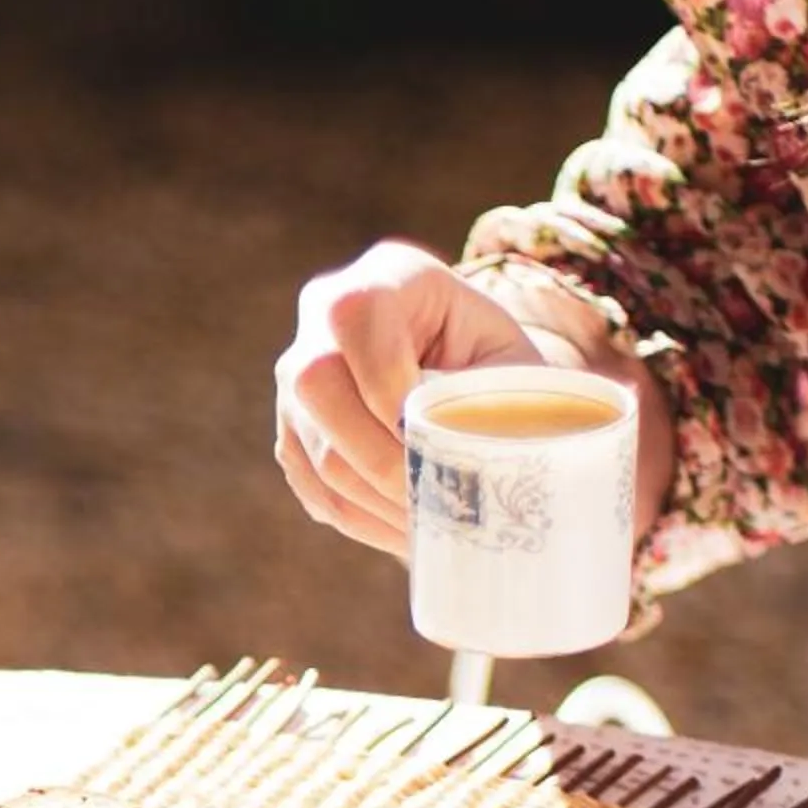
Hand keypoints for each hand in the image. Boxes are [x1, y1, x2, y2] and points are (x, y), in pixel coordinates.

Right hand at [274, 242, 545, 556]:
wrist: (465, 372)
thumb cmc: (500, 366)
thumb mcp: (512, 365)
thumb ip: (501, 398)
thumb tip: (515, 463)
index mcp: (385, 277)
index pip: (357, 319)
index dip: (388, 386)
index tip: (437, 439)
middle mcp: (322, 316)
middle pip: (315, 385)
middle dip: (379, 457)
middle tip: (436, 502)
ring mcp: (296, 376)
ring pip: (314, 449)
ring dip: (372, 499)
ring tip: (431, 529)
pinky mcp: (292, 431)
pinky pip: (311, 485)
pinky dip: (359, 518)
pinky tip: (406, 530)